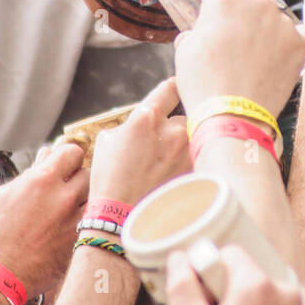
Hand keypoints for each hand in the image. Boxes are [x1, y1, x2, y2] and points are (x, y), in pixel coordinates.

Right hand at [0, 142, 89, 295]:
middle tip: (64, 188)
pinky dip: (84, 222)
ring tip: (68, 209)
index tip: (63, 163)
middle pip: (88, 174)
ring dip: (84, 199)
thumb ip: (31, 174)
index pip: (73, 152)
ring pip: (95, 198)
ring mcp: (76, 222)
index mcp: (43, 181)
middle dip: (77, 178)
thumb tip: (46, 156)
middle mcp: (64, 198)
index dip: (67, 156)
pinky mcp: (80, 243)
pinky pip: (92, 223)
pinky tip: (68, 228)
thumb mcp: (5, 196)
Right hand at [89, 78, 189, 205]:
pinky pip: (197, 158)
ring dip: (184, 145)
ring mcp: (187, 151)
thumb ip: (130, 123)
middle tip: (164, 142)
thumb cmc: (109, 179)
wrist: (121, 218)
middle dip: (175, 126)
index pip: (170, 88)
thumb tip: (141, 119)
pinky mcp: (196, 170)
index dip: (174, 86)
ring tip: (167, 164)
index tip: (179, 86)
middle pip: (184, 115)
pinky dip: (190, 164)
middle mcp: (171, 130)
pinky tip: (175, 177)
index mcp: (146, 117)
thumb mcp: (108, 141)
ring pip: (193, 137)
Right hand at [165, 246, 304, 304]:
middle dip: (234, 287)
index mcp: (258, 285)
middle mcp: (287, 293)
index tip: (205, 290)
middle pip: (252, 271)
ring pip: (270, 290)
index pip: (232, 253)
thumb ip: (183, 289)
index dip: (214, 269)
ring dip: (254, 301)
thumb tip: (178, 257)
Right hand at [173, 0, 304, 118]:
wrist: (230, 115)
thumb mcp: (185, 49)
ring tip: (256, 58)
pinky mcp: (301, 44)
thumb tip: (200, 32)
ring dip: (269, 31)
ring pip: (277, 19)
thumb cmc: (203, 82)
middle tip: (238, 40)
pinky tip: (281, 57)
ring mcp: (283, 23)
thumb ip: (198, 29)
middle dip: (248, 15)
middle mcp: (260, 3)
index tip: (226, 8)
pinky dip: (294, 43)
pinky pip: (302, 34)